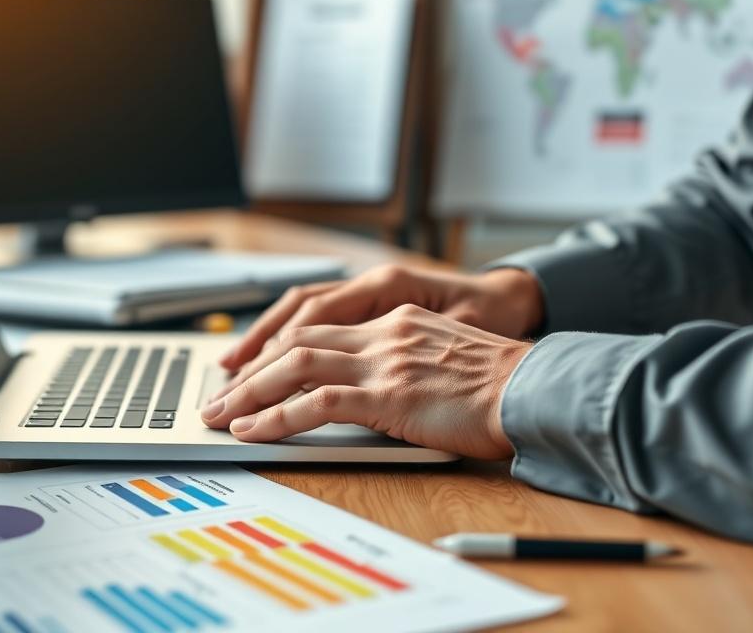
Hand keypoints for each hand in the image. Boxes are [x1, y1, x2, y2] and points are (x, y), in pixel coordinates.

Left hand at [201, 304, 529, 458]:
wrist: (535, 388)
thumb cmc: (502, 385)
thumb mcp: (447, 359)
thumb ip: (408, 363)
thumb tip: (378, 390)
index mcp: (395, 321)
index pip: (319, 328)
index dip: (276, 348)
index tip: (249, 369)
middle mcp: (383, 332)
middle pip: (297, 342)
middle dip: (250, 370)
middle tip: (217, 395)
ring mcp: (384, 361)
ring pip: (296, 366)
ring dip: (250, 392)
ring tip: (219, 414)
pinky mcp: (390, 393)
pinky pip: (317, 403)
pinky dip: (277, 417)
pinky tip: (253, 430)